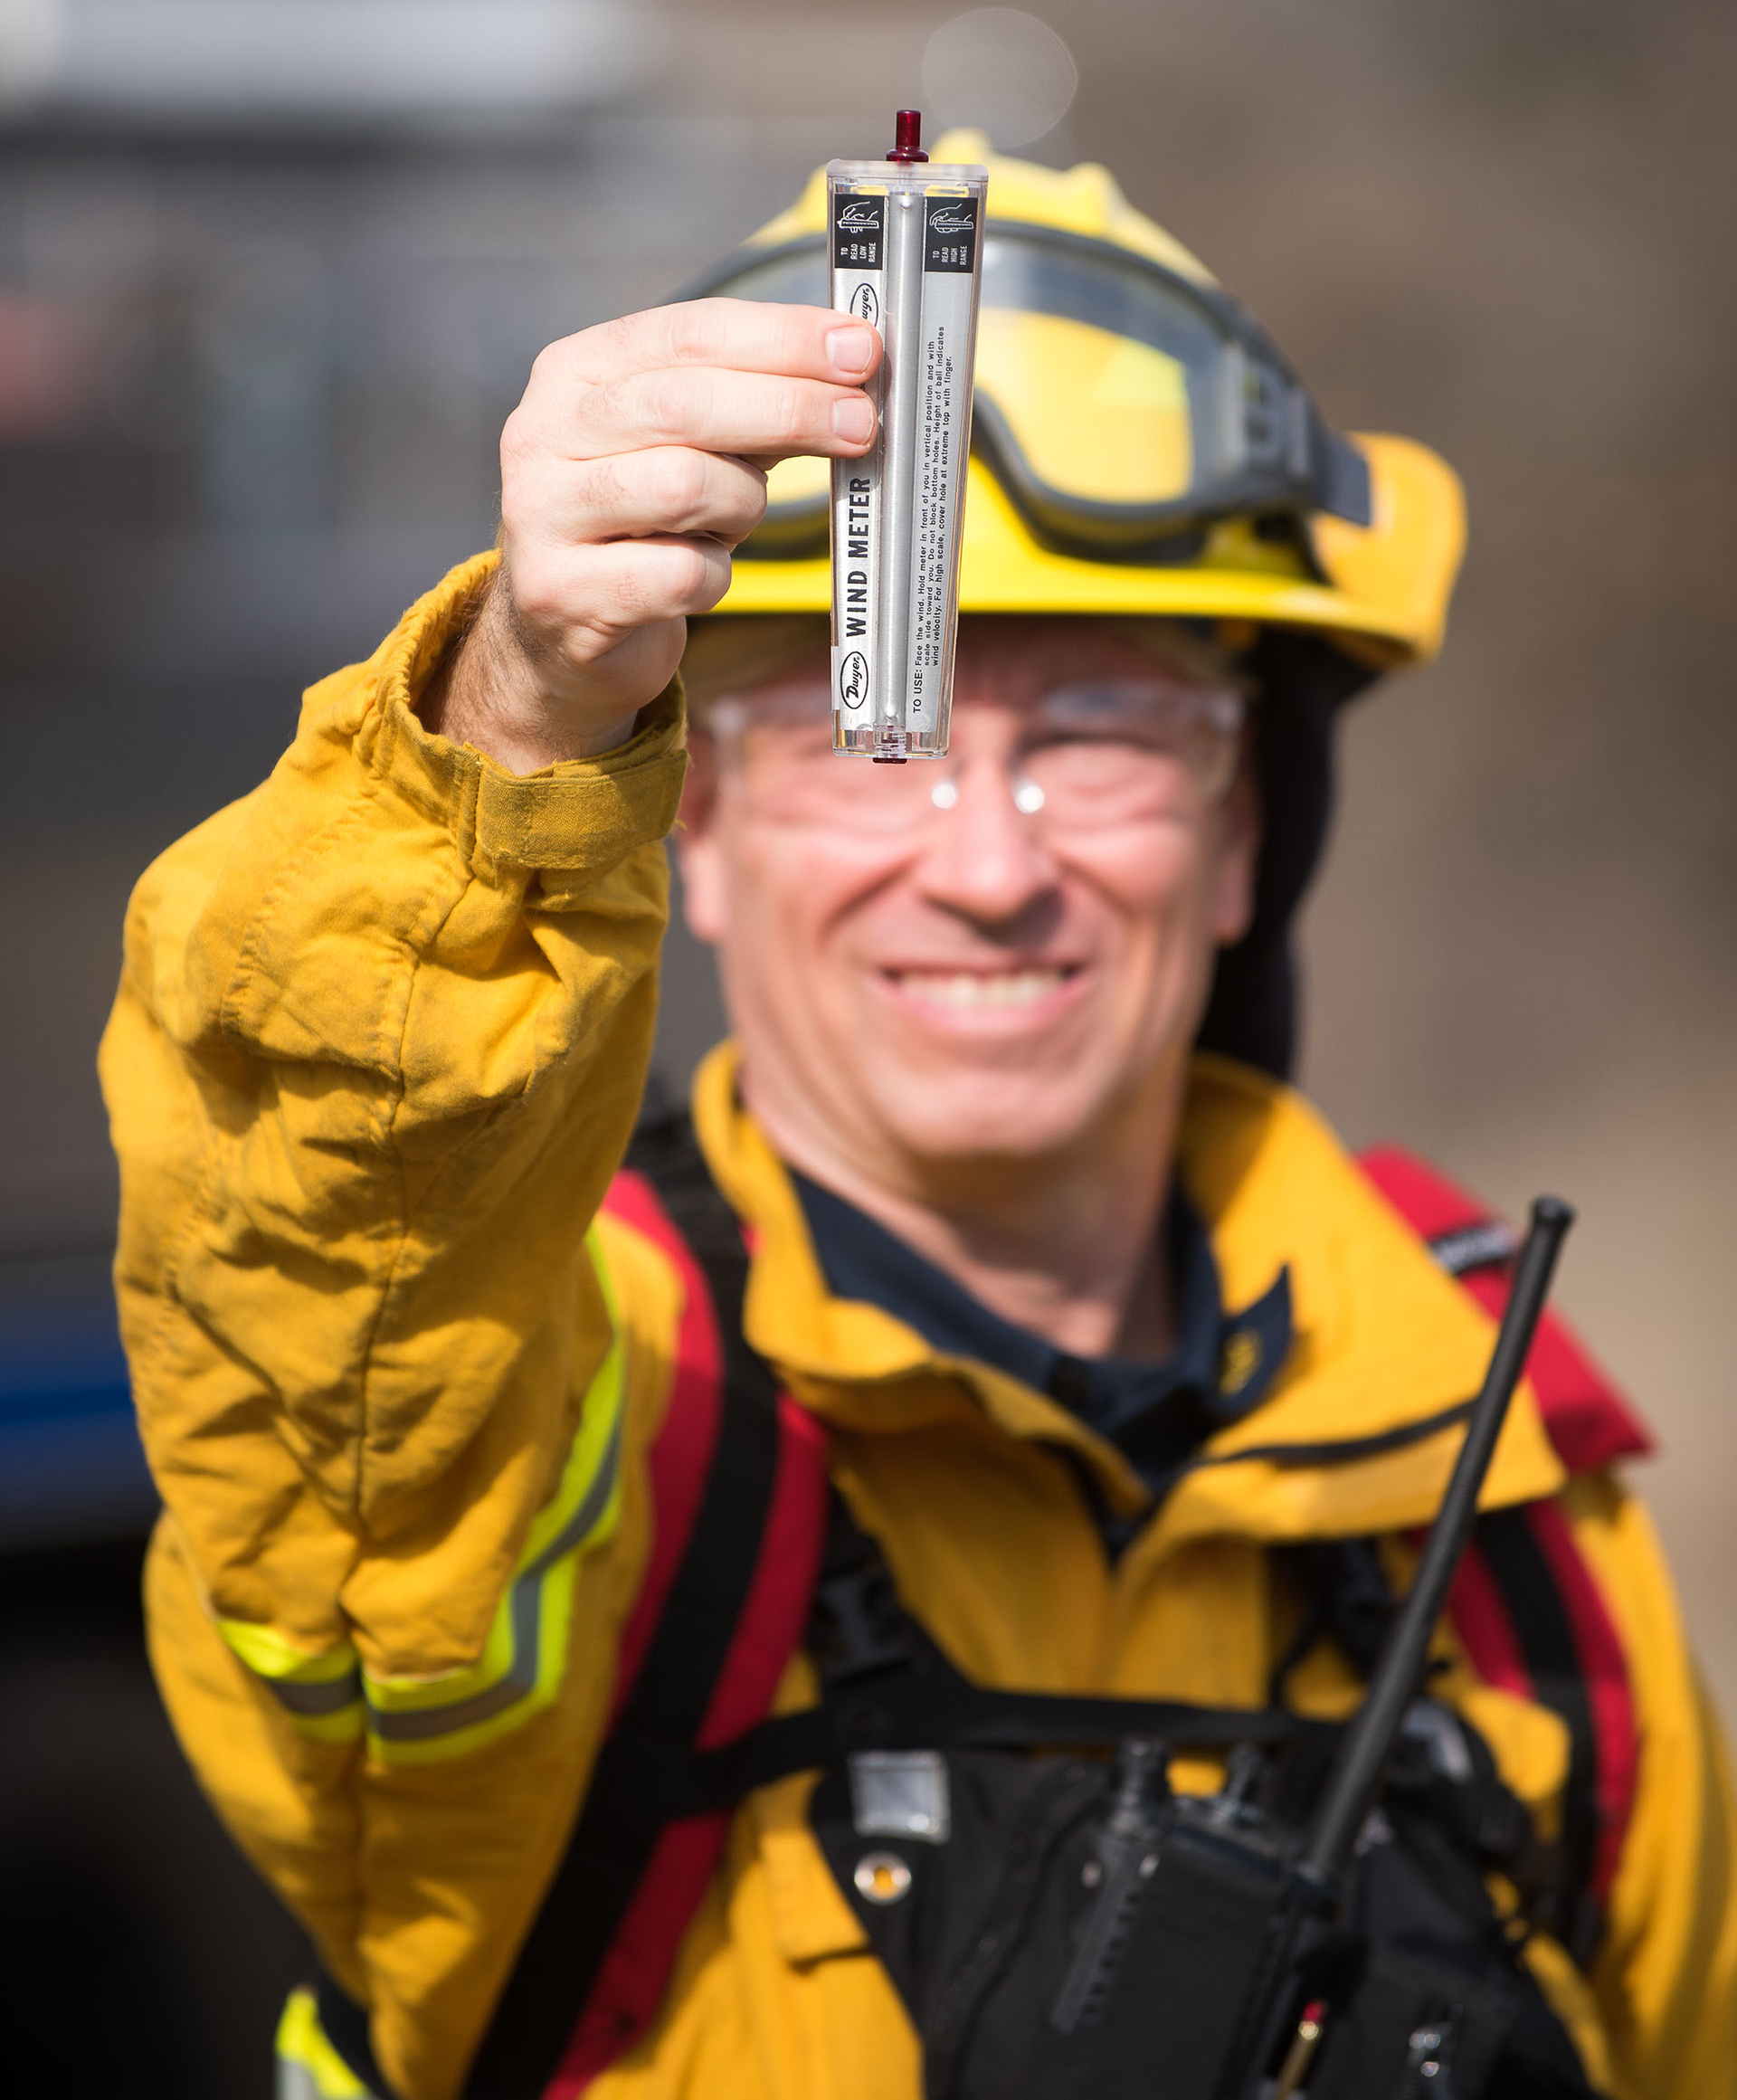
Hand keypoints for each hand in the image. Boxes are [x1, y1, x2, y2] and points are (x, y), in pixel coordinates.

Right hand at [420, 299, 880, 772]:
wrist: (563, 630)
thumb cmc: (640, 524)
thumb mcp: (683, 443)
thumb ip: (748, 401)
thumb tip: (847, 374)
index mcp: (574, 372)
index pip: (687, 333)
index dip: (782, 339)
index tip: (859, 351)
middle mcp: (543, 433)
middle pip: (684, 404)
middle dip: (788, 410)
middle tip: (861, 425)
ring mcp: (542, 515)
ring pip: (683, 486)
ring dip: (742, 505)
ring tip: (740, 518)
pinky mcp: (562, 594)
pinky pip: (680, 575)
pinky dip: (715, 575)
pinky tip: (705, 572)